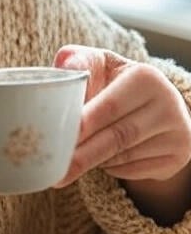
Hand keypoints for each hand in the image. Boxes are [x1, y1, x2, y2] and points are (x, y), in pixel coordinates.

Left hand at [54, 44, 190, 222]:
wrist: (147, 99)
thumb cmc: (110, 79)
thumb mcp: (97, 63)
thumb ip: (79, 61)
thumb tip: (65, 67)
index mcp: (146, 77)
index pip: (110, 106)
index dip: (83, 124)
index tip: (58, 138)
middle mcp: (169, 104)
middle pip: (118, 136)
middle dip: (83, 155)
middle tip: (56, 173)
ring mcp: (178, 133)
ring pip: (125, 156)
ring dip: (93, 161)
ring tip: (68, 163)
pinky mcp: (178, 157)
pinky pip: (136, 171)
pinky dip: (111, 168)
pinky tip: (98, 159)